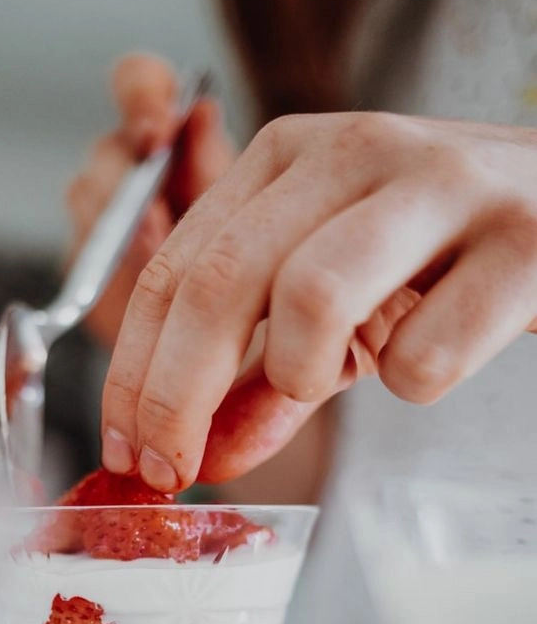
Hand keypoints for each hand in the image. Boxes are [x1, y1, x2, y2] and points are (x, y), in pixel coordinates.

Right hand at [64, 53, 233, 348]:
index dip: (140, 97)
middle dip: (128, 179)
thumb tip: (202, 111)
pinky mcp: (85, 264)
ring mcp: (101, 211)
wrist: (222, 328)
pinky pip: (82, 257)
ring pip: (86, 197)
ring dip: (121, 228)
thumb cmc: (245, 254)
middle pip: (106, 149)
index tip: (158, 132)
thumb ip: (213, 164)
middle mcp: (126, 163)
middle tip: (154, 214)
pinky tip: (139, 291)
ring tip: (156, 256)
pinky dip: (108, 272)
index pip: (136, 81)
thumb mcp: (243, 204)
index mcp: (167, 128)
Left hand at [101, 113, 536, 489]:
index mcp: (286, 159)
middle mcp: (352, 152)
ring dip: (299, 372)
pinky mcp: (522, 240)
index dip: (134, 374)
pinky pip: (427, 353)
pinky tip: (438, 354)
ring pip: (313, 295)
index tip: (125, 455)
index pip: (171, 271)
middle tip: (172, 471)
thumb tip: (194, 459)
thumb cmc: (438, 259)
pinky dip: (415, 382)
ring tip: (330, 376)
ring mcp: (440, 186)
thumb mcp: (331, 310)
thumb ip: (260, 380)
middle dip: (175, 398)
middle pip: (219, 283)